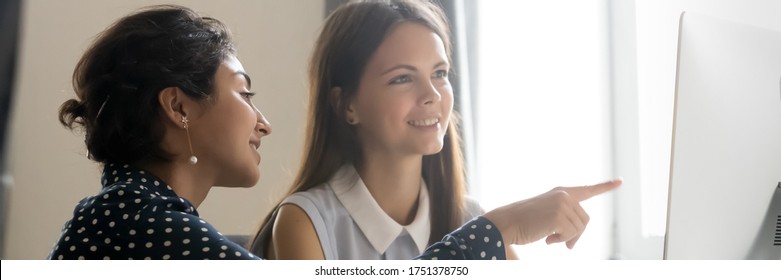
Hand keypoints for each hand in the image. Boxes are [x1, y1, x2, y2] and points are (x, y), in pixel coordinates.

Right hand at [483, 179, 621, 248]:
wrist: (507, 222)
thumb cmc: (525, 222)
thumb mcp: (548, 217)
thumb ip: (564, 220)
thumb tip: (573, 241)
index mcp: (561, 192)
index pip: (588, 190)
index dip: (605, 186)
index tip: (620, 182)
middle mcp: (564, 195)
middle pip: (585, 220)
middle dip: (576, 235)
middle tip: (562, 243)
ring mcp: (562, 203)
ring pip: (579, 228)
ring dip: (566, 238)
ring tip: (549, 237)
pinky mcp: (559, 215)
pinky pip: (571, 234)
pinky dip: (560, 240)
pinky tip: (547, 238)